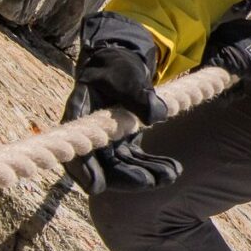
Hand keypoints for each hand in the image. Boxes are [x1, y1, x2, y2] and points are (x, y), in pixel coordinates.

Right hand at [64, 12, 180, 193]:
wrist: (122, 65)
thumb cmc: (118, 68)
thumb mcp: (127, 75)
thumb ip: (138, 94)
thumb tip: (155, 116)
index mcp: (81, 115)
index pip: (76, 148)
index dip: (84, 168)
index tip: (96, 186)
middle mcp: (91, 135)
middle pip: (102, 165)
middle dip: (124, 177)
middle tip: (149, 181)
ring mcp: (107, 143)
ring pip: (122, 167)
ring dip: (145, 175)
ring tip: (172, 174)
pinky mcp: (123, 145)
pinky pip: (136, 162)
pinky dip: (154, 167)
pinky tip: (174, 169)